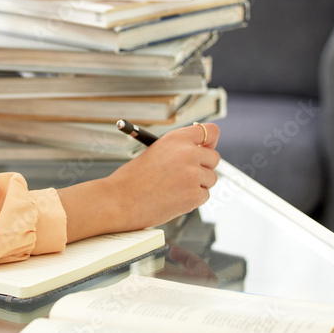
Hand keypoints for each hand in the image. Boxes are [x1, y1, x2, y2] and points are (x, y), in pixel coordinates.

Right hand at [57, 122, 220, 242]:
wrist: (119, 201)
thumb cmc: (132, 179)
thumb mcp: (155, 152)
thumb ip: (179, 150)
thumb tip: (202, 153)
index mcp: (176, 138)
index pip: (209, 132)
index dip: (209, 142)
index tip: (205, 148)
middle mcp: (188, 153)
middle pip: (214, 157)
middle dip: (204, 166)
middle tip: (186, 175)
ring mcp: (193, 174)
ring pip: (210, 179)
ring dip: (198, 185)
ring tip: (174, 188)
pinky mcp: (195, 195)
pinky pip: (204, 196)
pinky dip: (193, 199)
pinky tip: (173, 198)